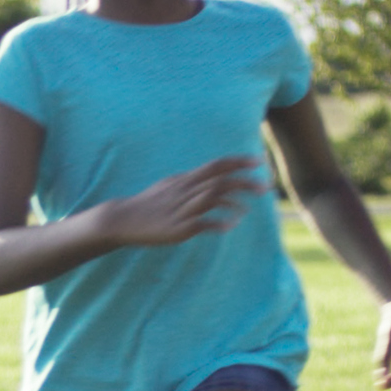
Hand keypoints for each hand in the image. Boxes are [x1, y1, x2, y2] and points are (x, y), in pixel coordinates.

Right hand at [102, 156, 269, 247]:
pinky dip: (219, 223)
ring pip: (213, 198)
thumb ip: (191, 182)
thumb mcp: (170, 186)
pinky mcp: (178, 228)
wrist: (123, 219)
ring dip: (234, 202)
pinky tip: (230, 226)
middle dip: (245, 182)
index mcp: (185, 179)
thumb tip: (210, 180)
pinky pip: (203, 223)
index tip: (259, 161)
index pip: (217, 165)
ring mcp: (182, 209)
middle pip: (220, 181)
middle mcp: (185, 191)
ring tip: (247, 209)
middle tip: (266, 187)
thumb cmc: (148, 204)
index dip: (239, 162)